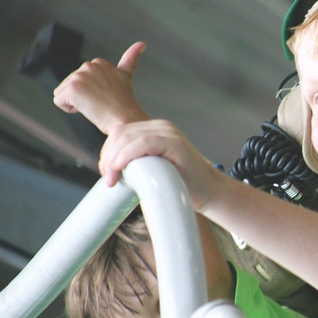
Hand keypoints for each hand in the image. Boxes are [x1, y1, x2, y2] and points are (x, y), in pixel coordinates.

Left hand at [53, 42, 149, 133]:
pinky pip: (59, 101)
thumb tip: (142, 43)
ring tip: (97, 106)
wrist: (127, 119)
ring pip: (63, 93)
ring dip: (77, 103)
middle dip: (83, 97)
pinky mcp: (72, 87)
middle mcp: (90, 66)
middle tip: (102, 103)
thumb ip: (131, 58)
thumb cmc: (126, 105)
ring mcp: (80, 75)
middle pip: (70, 85)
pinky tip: (87, 109)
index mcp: (100, 63)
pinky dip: (69, 109)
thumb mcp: (127, 77)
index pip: (83, 80)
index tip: (108, 97)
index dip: (93, 92)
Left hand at [98, 118, 223, 210]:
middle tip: (108, 179)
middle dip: (107, 157)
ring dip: (113, 158)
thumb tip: (109, 168)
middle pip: (121, 133)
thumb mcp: (154, 167)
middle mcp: (161, 126)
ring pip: (128, 137)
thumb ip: (137, 160)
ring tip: (112, 179)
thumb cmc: (183, 184)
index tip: (107, 173)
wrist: (210, 192)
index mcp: (155, 129)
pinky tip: (120, 168)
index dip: (107, 152)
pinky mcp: (175, 142)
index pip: (120, 133)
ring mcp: (169, 132)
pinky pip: (143, 143)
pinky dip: (127, 155)